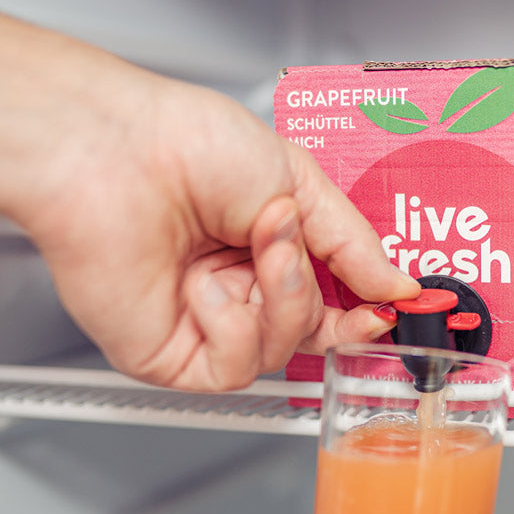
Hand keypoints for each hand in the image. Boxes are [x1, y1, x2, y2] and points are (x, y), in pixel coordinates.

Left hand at [24, 74, 419, 389]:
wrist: (116, 154)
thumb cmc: (184, 145)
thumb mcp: (299, 182)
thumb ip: (355, 244)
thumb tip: (397, 286)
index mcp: (267, 246)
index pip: (332, 301)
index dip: (364, 311)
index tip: (393, 305)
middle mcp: (237, 286)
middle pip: (312, 333)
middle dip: (312, 294)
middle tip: (294, 249)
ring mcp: (205, 323)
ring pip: (278, 354)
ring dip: (278, 300)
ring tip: (252, 246)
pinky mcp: (171, 355)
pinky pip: (234, 368)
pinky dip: (231, 325)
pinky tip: (202, 284)